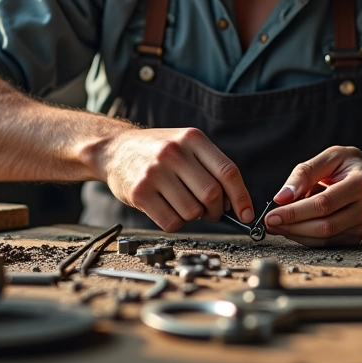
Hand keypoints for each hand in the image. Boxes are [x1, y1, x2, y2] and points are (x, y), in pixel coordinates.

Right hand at [101, 126, 253, 231]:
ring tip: (182, 203)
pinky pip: (171, 222)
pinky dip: (176, 222)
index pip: (228, 171)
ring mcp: (155, 173)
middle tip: (210, 212)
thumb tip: (235, 204)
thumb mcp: (186, 145)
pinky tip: (168, 208)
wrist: (115, 149)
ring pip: (192, 212)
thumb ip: (211, 167)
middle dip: (216, 211)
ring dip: (194, 216)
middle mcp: (174, 153)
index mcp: (192, 139)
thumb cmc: (158, 150)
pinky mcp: (140, 193)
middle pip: (212, 195)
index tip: (246, 214)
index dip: (241, 197)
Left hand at [264, 146, 361, 245]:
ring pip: (324, 238)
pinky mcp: (356, 237)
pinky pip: (326, 243)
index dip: (296, 212)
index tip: (272, 214)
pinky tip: (292, 228)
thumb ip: (305, 173)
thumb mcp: (330, 156)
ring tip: (277, 224)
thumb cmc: (349, 166)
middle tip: (269, 222)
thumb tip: (282, 197)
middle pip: (325, 225)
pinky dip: (305, 237)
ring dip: (296, 234)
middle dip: (293, 225)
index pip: (324, 203)